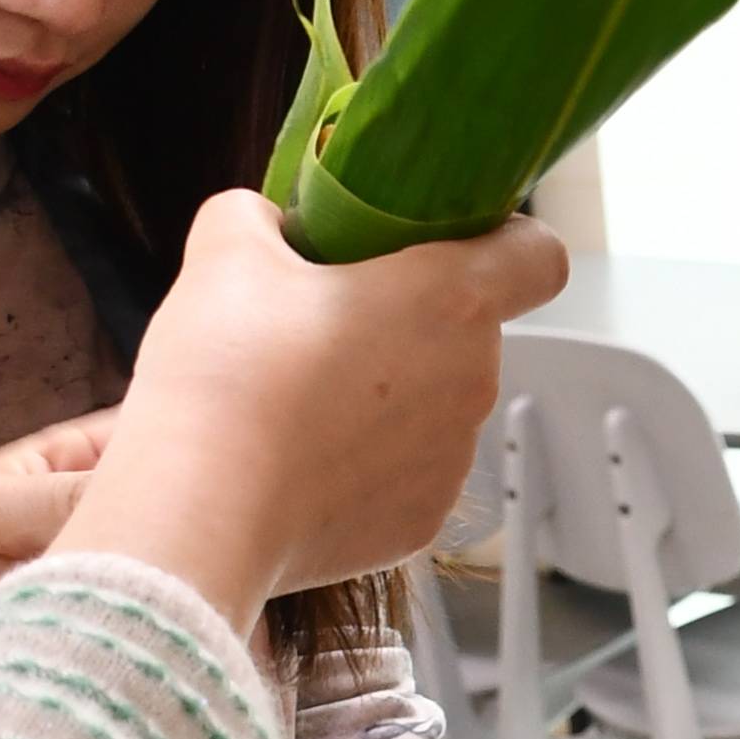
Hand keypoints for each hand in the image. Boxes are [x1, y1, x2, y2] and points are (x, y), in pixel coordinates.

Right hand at [57, 197, 567, 613]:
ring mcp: (453, 459)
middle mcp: (473, 381)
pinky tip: (300, 458)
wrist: (201, 507)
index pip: (538, 255)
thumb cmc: (229, 373)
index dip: (505, 241)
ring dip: (389, 395)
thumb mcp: (227, 250)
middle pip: (468, 332)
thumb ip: (260, 217)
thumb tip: (267, 226)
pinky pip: (407, 473)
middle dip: (409, 321)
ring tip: (300, 399)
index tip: (453, 243)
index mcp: (452, 299)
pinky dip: (367, 464)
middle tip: (326, 322)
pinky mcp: (421, 522)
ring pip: (436, 405)